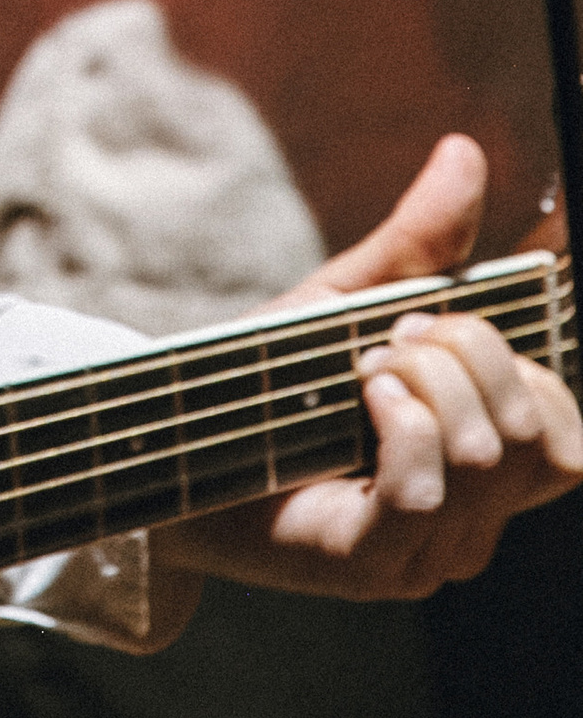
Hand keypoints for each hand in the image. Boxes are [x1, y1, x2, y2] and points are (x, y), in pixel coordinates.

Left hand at [151, 134, 580, 602]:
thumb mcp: (350, 302)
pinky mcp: (374, 565)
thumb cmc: (270, 384)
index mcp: (483, 466)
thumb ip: (417, 243)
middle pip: (538, 432)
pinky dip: (399, 426)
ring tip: (363, 373)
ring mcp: (429, 552)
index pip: (561, 422)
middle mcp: (475, 520)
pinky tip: (363, 398)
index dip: (508, 355)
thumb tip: (463, 151)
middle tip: (386, 345)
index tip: (425, 321)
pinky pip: (425, 491)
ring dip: (424, 385)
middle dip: (464, 357)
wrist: (173, 444)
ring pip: (487, 456)